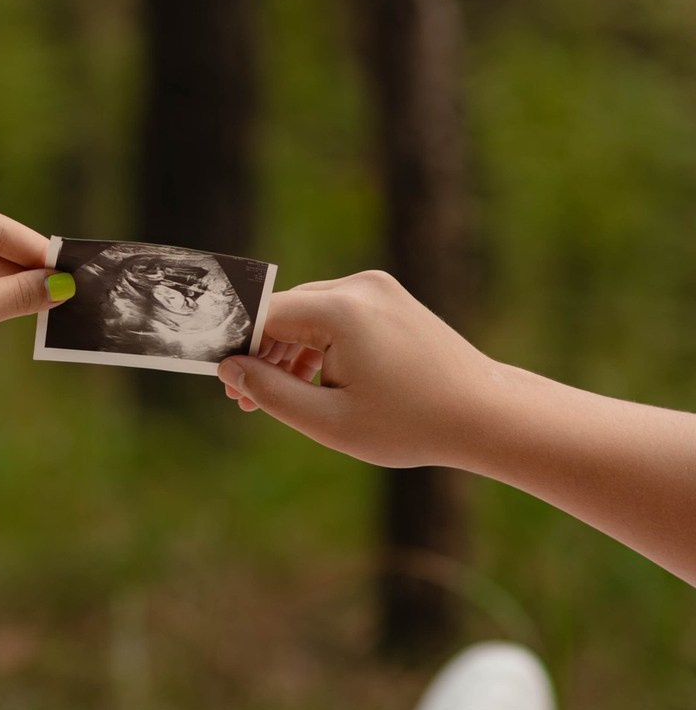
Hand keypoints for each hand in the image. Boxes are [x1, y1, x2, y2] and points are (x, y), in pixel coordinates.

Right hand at [216, 270, 497, 467]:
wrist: (485, 413)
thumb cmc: (409, 423)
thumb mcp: (327, 420)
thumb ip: (269, 391)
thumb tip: (228, 367)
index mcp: (340, 310)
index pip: (263, 316)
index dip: (236, 349)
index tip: (224, 384)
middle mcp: (357, 286)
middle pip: (283, 311)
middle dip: (260, 353)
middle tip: (244, 400)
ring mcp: (376, 288)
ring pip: (307, 313)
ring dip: (286, 351)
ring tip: (278, 396)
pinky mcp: (388, 298)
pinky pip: (333, 315)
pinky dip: (316, 344)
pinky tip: (313, 381)